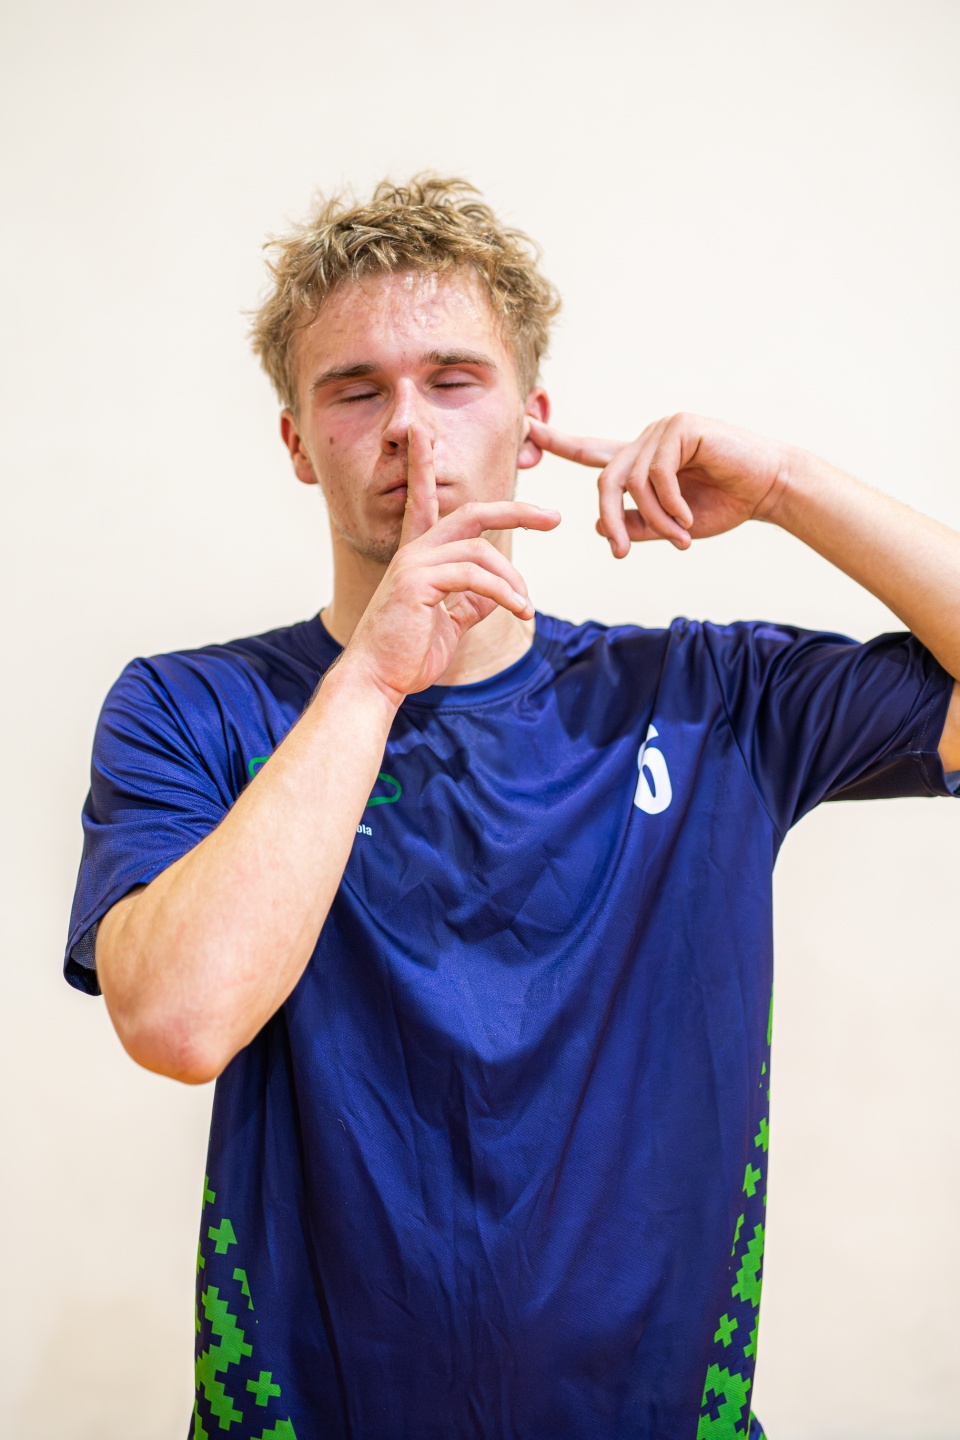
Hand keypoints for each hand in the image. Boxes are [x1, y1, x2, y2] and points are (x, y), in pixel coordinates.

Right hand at [344, 424, 560, 702]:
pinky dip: (503, 593)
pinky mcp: (417, 583)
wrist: (378, 680)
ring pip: (479, 551)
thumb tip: (498, 595)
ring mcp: (413, 565)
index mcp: (418, 557)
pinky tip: (518, 610)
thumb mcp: (448, 625)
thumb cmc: (407, 654)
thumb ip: (470, 604)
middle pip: (470, 514)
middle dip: (514, 511)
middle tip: (552, 516)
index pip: (425, 502)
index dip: (424, 466)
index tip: (425, 434)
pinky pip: (474, 577)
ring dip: (512, 579)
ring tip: (525, 607)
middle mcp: (414, 553)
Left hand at [526, 413, 786, 557]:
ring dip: (653, 519)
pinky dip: (669, 504)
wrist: (769, 490)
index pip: (592, 451)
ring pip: (631, 481)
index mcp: (642, 460)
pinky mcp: (681, 427)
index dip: (559, 442)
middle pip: (605, 480)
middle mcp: (648, 440)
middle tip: (620, 552)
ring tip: (679, 537)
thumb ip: (636, 524)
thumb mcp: (672, 526)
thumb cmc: (725, 505)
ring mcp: (664, 430)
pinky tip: (687, 517)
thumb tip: (599, 525)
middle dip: (612, 519)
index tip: (527, 428)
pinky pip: (656, 473)